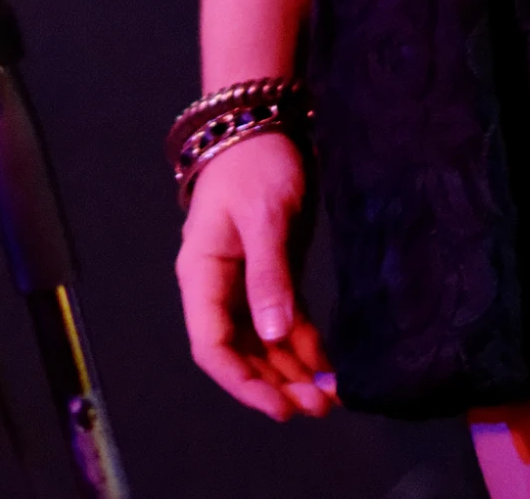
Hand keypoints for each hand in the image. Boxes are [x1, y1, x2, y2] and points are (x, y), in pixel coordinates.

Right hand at [175, 133, 336, 420]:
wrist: (263, 122)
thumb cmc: (255, 164)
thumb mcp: (264, 217)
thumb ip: (268, 275)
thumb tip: (274, 337)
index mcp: (202, 274)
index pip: (212, 345)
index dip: (241, 382)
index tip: (279, 407)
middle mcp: (219, 286)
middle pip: (240, 351)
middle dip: (274, 384)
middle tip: (317, 407)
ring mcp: (245, 282)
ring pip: (264, 343)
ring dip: (291, 371)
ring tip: (327, 397)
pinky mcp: (271, 273)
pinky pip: (283, 321)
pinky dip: (302, 346)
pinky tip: (326, 367)